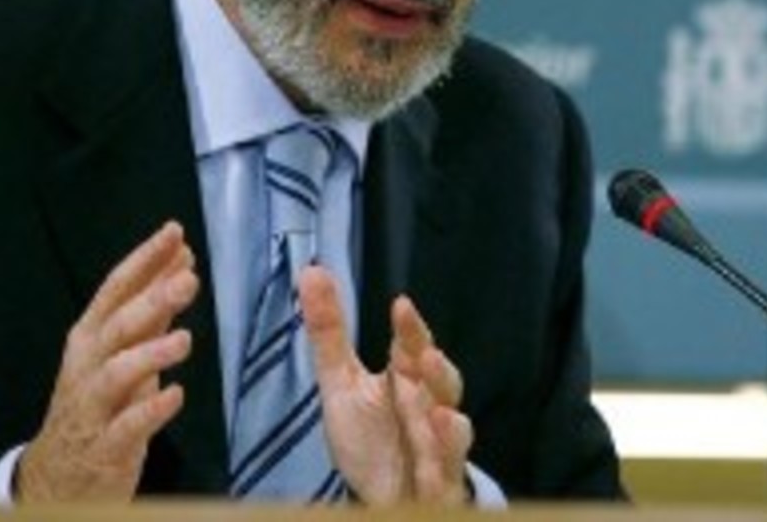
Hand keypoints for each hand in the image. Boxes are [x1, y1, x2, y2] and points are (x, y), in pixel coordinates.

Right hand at [16, 221, 198, 501]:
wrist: (57, 477)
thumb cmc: (98, 399)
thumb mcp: (122, 348)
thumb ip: (152, 306)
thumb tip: (181, 259)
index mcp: (92, 334)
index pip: (116, 288)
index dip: (145, 258)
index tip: (175, 232)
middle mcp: (88, 364)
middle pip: (118, 325)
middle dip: (152, 299)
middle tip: (189, 279)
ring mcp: (93, 406)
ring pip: (117, 373)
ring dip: (151, 353)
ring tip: (185, 339)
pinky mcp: (105, 446)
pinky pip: (126, 426)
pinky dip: (151, 410)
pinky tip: (175, 395)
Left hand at [299, 265, 471, 505]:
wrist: (382, 495)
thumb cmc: (369, 435)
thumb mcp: (341, 381)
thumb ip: (329, 330)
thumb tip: (312, 271)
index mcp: (405, 377)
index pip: (411, 346)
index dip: (410, 328)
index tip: (401, 306)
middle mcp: (426, 406)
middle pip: (441, 383)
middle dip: (436, 370)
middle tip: (423, 355)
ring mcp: (437, 446)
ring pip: (454, 430)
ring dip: (450, 424)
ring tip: (440, 415)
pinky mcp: (440, 484)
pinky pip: (449, 476)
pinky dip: (447, 463)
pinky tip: (437, 458)